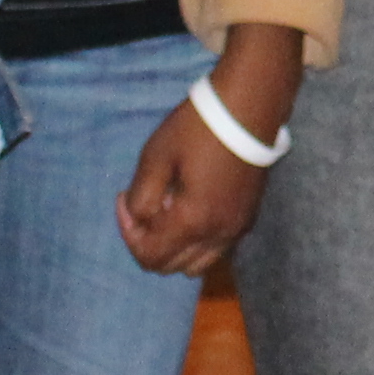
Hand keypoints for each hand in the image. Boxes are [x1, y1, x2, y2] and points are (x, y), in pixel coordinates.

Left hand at [114, 25, 299, 276]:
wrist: (249, 107)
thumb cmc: (198, 128)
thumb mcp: (156, 157)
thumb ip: (142, 197)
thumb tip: (138, 218)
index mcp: (192, 221)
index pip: (149, 255)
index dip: (128, 232)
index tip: (124, 199)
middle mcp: (217, 235)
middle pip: (171, 267)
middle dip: (147, 243)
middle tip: (140, 206)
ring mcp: (236, 230)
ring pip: (195, 265)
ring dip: (174, 248)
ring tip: (167, 211)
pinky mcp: (247, 219)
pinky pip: (215, 250)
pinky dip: (196, 242)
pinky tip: (191, 208)